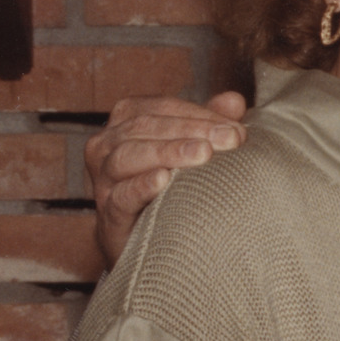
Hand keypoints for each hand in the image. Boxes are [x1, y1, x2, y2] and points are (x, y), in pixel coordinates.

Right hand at [87, 92, 247, 264]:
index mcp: (127, 122)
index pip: (161, 108)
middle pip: (145, 127)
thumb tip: (234, 100)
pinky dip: (140, 186)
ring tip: (204, 154)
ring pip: (128, 156)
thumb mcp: (191, 149)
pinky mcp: (108, 214)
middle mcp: (107, 146)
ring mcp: (103, 180)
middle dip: (191, 130)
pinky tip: (164, 180)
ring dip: (168, 152)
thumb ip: (209, 124)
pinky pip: (120, 196)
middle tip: (231, 139)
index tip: (236, 129)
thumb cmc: (170, 185)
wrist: (146, 240)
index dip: (200, 114)